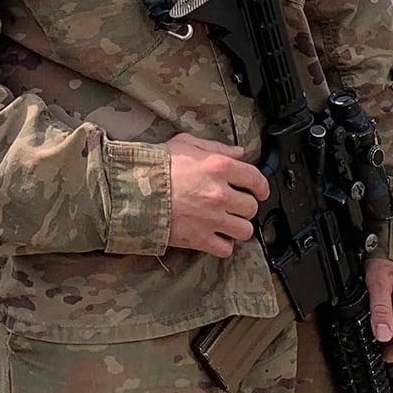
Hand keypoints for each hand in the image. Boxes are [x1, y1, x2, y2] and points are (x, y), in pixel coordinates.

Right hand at [166, 134, 269, 257]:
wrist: (131, 190)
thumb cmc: (154, 166)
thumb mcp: (185, 143)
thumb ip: (216, 147)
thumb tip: (238, 152)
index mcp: (218, 167)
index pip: (256, 179)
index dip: (261, 186)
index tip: (259, 190)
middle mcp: (220, 194)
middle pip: (252, 207)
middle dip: (246, 206)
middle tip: (236, 205)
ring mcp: (212, 218)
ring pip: (245, 230)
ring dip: (238, 227)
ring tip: (227, 222)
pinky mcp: (200, 238)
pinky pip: (226, 249)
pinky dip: (223, 245)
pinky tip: (215, 236)